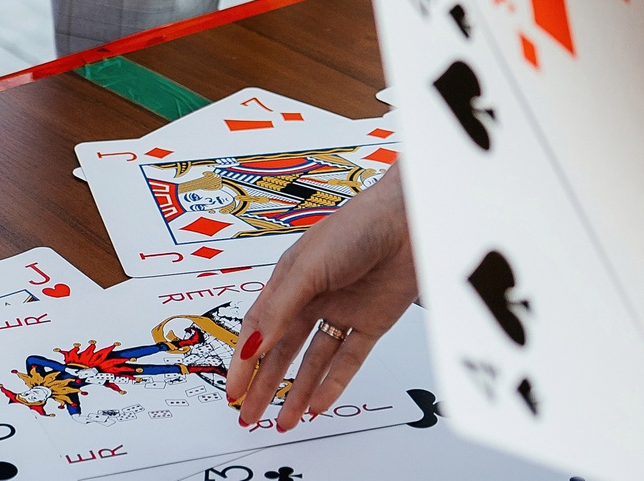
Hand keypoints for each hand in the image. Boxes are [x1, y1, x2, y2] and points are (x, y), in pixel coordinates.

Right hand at [224, 170, 417, 429]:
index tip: (235, 391)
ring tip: (283, 421)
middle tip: (250, 415)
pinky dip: (332, 383)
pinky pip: (347, 360)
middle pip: (282, 350)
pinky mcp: (370, 323)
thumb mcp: (307, 269)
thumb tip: (252, 347)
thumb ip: (280, 310)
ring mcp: (340, 312)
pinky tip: (317, 404)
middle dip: (264, 384)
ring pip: (313, 361)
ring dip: (297, 390)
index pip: (259, 328)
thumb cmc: (354, 229)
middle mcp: (311, 298)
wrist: (408, 223)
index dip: (244, 361)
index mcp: (288, 280)